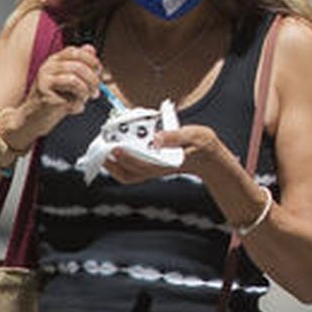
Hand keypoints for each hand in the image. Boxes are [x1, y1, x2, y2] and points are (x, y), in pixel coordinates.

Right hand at [19, 44, 100, 138]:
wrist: (34, 118)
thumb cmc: (54, 101)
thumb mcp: (70, 82)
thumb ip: (81, 66)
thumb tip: (91, 49)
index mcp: (55, 61)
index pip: (75, 51)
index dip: (91, 60)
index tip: (99, 72)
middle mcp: (48, 65)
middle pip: (78, 63)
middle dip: (93, 78)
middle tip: (96, 90)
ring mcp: (45, 75)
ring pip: (75, 74)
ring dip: (86, 89)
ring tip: (85, 98)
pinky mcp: (44, 88)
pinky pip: (70, 87)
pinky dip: (78, 97)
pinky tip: (74, 105)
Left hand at [103, 123, 234, 185]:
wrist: (209, 159)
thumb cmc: (204, 146)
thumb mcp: (196, 136)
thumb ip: (176, 136)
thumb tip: (156, 138)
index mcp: (168, 163)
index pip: (143, 164)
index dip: (127, 157)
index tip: (114, 147)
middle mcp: (158, 169)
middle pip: (130, 175)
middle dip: (114, 165)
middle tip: (102, 149)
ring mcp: (154, 170)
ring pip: (129, 175)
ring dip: (115, 166)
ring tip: (104, 150)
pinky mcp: (153, 167)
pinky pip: (132, 170)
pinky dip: (121, 162)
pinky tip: (116, 149)